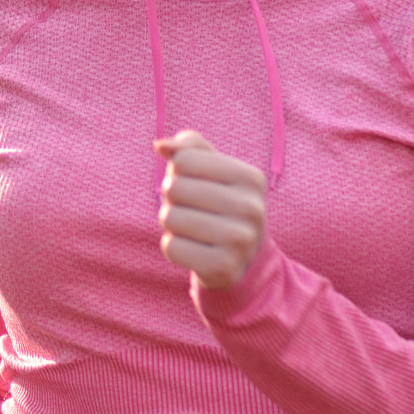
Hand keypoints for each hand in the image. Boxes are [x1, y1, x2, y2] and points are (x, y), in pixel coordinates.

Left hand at [156, 129, 266, 289]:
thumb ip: (188, 147)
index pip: (184, 160)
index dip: (178, 172)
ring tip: (192, 229)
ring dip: (171, 223)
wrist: (244, 260)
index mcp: (251, 178)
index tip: (195, 185)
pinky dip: (174, 247)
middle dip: (172, 198)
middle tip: (191, 209)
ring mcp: (240, 240)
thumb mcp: (213, 169)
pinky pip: (171, 248)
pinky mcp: (223, 267)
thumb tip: (161, 145)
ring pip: (170, 217)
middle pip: (174, 188)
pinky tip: (194, 249)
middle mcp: (252, 208)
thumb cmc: (220, 204)